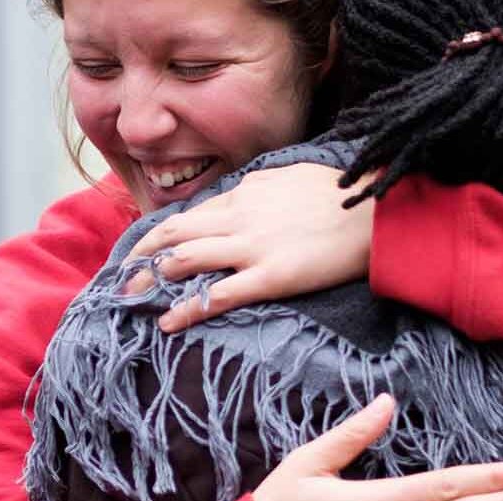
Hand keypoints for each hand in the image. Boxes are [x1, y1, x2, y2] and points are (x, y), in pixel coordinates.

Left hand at [124, 163, 374, 331]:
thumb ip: (259, 188)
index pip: (189, 216)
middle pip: (173, 235)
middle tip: (121, 279)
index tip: (139, 252)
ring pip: (185, 260)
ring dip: (153, 281)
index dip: (157, 236)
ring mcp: (253, 247)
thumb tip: (241, 193)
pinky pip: (218, 294)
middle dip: (140, 258)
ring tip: (133, 299)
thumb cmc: (342, 194)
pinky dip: (186, 309)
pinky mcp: (271, 276)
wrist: (381, 212)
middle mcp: (239, 218)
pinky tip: (167, 322)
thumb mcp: (291, 177)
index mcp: (245, 194)